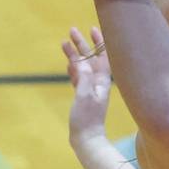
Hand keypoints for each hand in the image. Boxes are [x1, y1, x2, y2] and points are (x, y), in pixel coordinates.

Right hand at [61, 26, 112, 146]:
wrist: (87, 139)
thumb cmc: (87, 119)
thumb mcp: (84, 95)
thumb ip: (84, 77)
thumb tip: (81, 61)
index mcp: (102, 81)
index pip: (103, 56)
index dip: (99, 42)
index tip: (92, 29)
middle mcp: (99, 84)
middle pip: (91, 59)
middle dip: (82, 44)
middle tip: (72, 30)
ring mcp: (91, 90)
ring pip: (83, 68)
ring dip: (75, 55)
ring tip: (64, 43)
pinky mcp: (83, 98)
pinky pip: (79, 79)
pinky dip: (73, 70)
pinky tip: (68, 65)